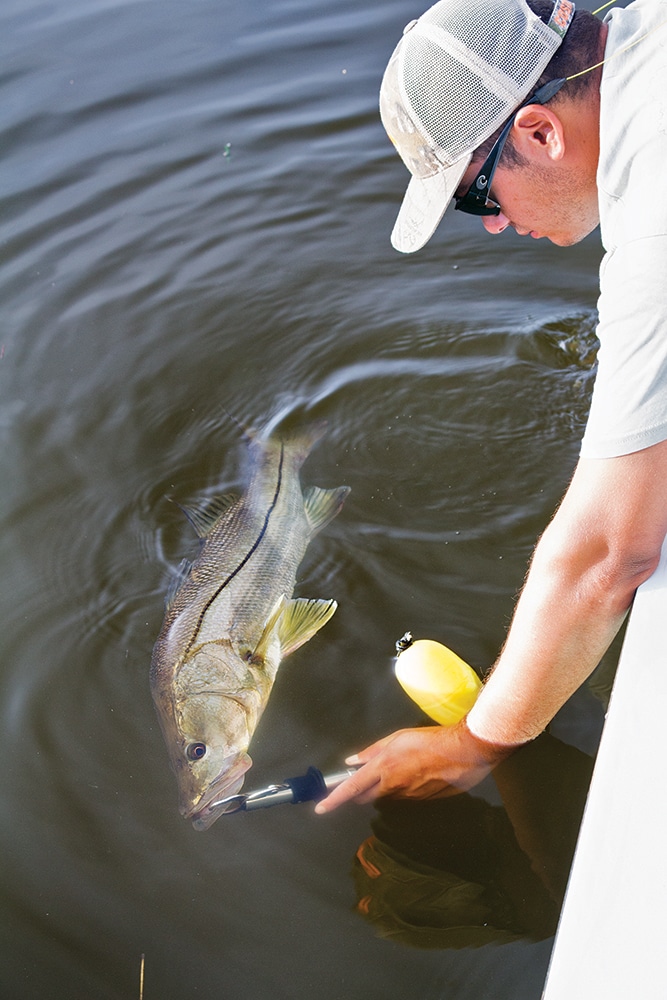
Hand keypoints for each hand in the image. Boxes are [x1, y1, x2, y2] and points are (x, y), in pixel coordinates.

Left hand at [314, 722, 515, 813]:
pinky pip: (404, 796)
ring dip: (384, 786)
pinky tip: (416, 772)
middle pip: (365, 797)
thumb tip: (352, 761)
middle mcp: (392, 787)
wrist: (464, 752)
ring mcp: (407, 797)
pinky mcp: (422, 802)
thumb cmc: (430, 739)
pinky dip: (403, 787)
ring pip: (386, 796)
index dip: (334, 800)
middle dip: (357, 791)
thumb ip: (372, 751)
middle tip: (361, 777)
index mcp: (383, 769)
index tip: (320, 807)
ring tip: (400, 766)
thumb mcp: (397, 738)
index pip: (351, 789)